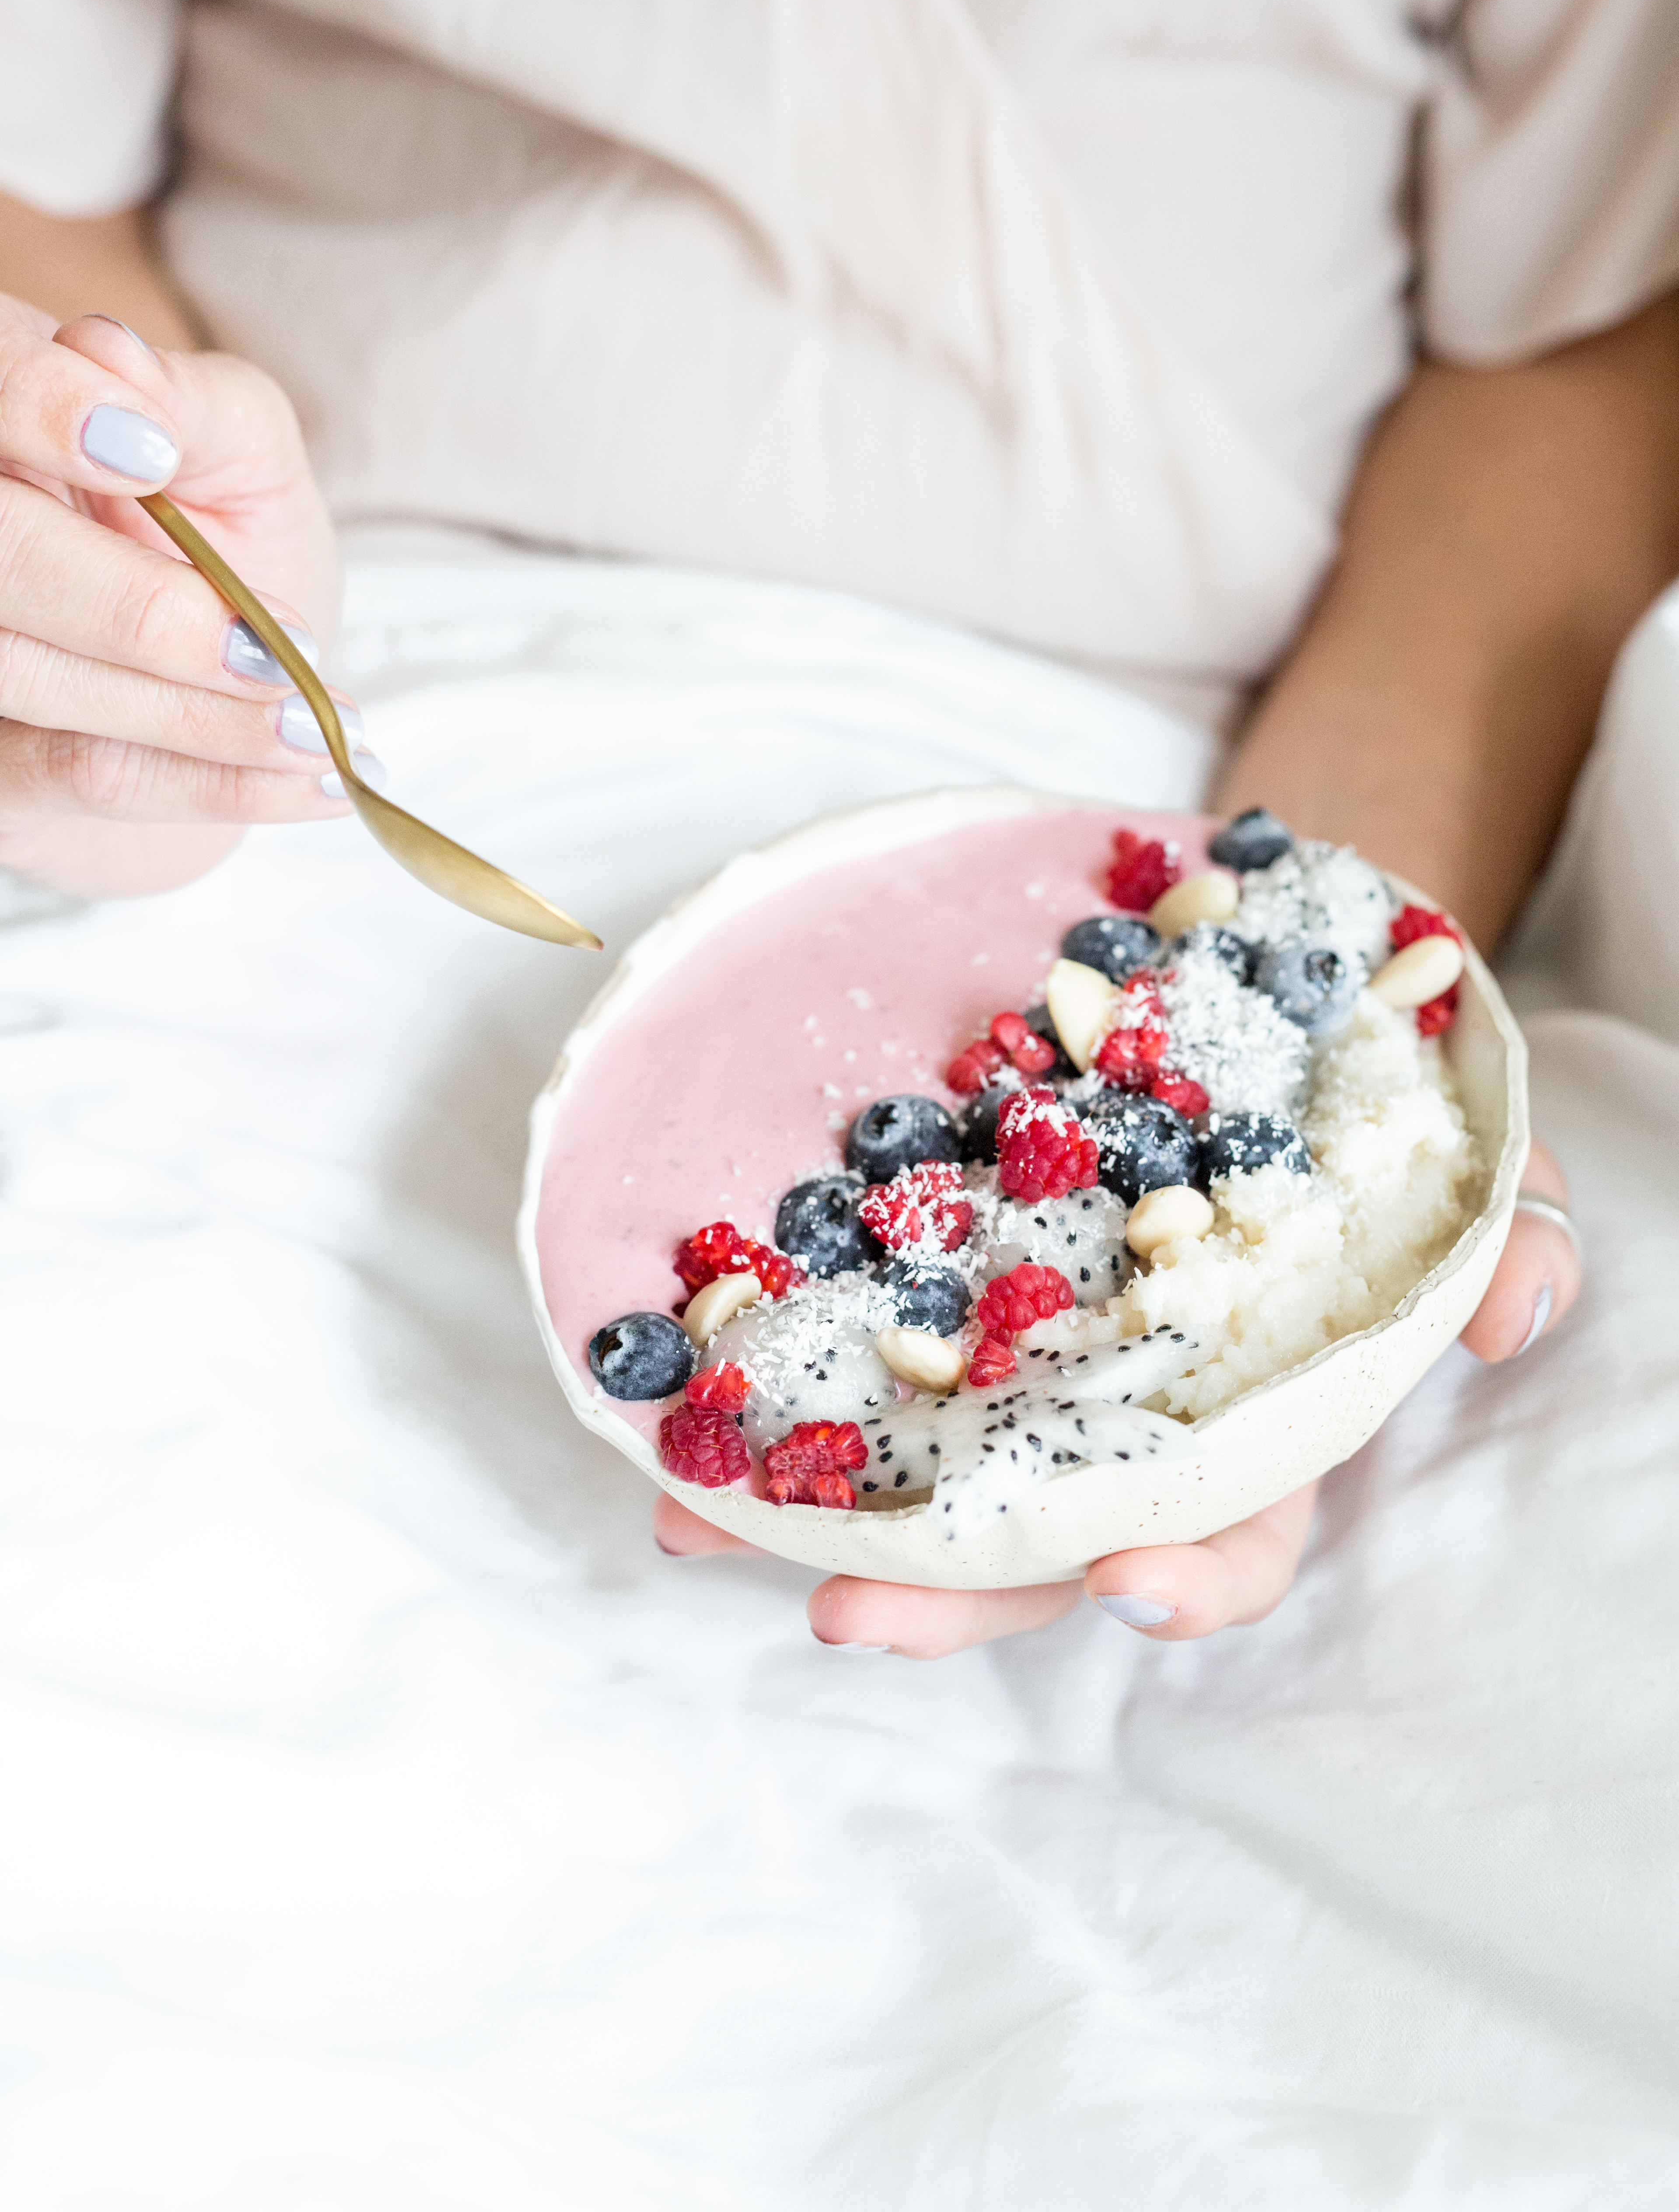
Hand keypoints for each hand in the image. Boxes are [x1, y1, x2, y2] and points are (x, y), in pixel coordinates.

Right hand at [0, 300, 359, 898]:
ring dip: (197, 715)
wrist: (241, 685)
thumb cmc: (235, 545)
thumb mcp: (247, 455)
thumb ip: (194, 405)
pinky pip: (77, 773)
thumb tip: (106, 358)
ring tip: (321, 728)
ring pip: (32, 675)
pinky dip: (211, 781)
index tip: (149, 453)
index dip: (38, 407)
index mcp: (9, 426)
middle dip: (140, 613)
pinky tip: (313, 786)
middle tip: (277, 649)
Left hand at [651, 1137, 1580, 1654]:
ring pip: (917, 1468)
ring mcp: (1021, 1358)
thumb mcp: (1464, 1157)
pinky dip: (765, 1384)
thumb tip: (1511, 1309)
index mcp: (1250, 1420)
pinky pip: (845, 1352)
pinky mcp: (940, 1287)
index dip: (1184, 1576)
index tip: (1125, 1579)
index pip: (1227, 1533)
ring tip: (704, 1521)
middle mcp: (1121, 1414)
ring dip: (812, 1508)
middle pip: (1037, 1540)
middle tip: (846, 1609)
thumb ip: (1509, 1234)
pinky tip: (670, 1403)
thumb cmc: (1375, 1106)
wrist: (1262, 986)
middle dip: (949, 1587)